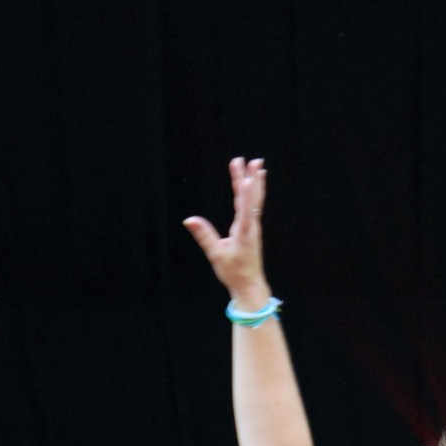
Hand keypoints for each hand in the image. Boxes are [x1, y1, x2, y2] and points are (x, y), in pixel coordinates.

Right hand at [183, 157, 270, 309]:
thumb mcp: (216, 255)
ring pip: (254, 200)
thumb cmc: (234, 272)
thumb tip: (189, 220)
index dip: (246, 192)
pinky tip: (253, 183)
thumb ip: (204, 236)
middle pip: (252, 198)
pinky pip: (253, 206)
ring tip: (256, 164)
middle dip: (251, 178)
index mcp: (244, 233)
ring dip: (255, 181)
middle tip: (251, 160)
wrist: (249, 285)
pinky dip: (253, 192)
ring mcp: (253, 227)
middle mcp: (252, 227)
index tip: (246, 177)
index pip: (245, 209)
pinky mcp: (251, 229)